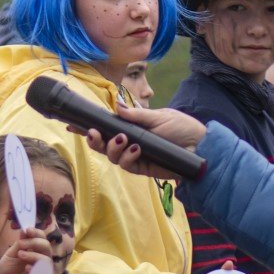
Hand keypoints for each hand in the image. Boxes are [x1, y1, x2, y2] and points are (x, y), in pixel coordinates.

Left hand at [0, 230, 53, 273]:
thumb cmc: (7, 271)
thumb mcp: (11, 254)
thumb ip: (20, 244)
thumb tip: (26, 230)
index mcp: (34, 251)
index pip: (42, 239)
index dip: (37, 233)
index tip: (27, 230)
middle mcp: (40, 260)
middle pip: (47, 246)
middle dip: (35, 242)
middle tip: (22, 244)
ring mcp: (42, 271)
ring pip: (47, 258)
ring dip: (33, 254)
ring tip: (20, 255)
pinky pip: (44, 273)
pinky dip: (35, 267)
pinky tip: (26, 268)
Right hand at [79, 107, 207, 180]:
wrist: (200, 147)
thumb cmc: (182, 129)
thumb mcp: (159, 117)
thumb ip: (136, 115)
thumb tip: (116, 105)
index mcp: (131, 127)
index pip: (106, 127)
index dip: (88, 127)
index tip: (73, 124)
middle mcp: (129, 142)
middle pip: (102, 144)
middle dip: (94, 140)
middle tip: (94, 134)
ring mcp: (134, 156)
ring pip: (111, 156)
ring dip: (112, 148)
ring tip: (123, 140)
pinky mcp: (142, 168)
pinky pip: (126, 165)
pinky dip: (127, 157)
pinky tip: (135, 149)